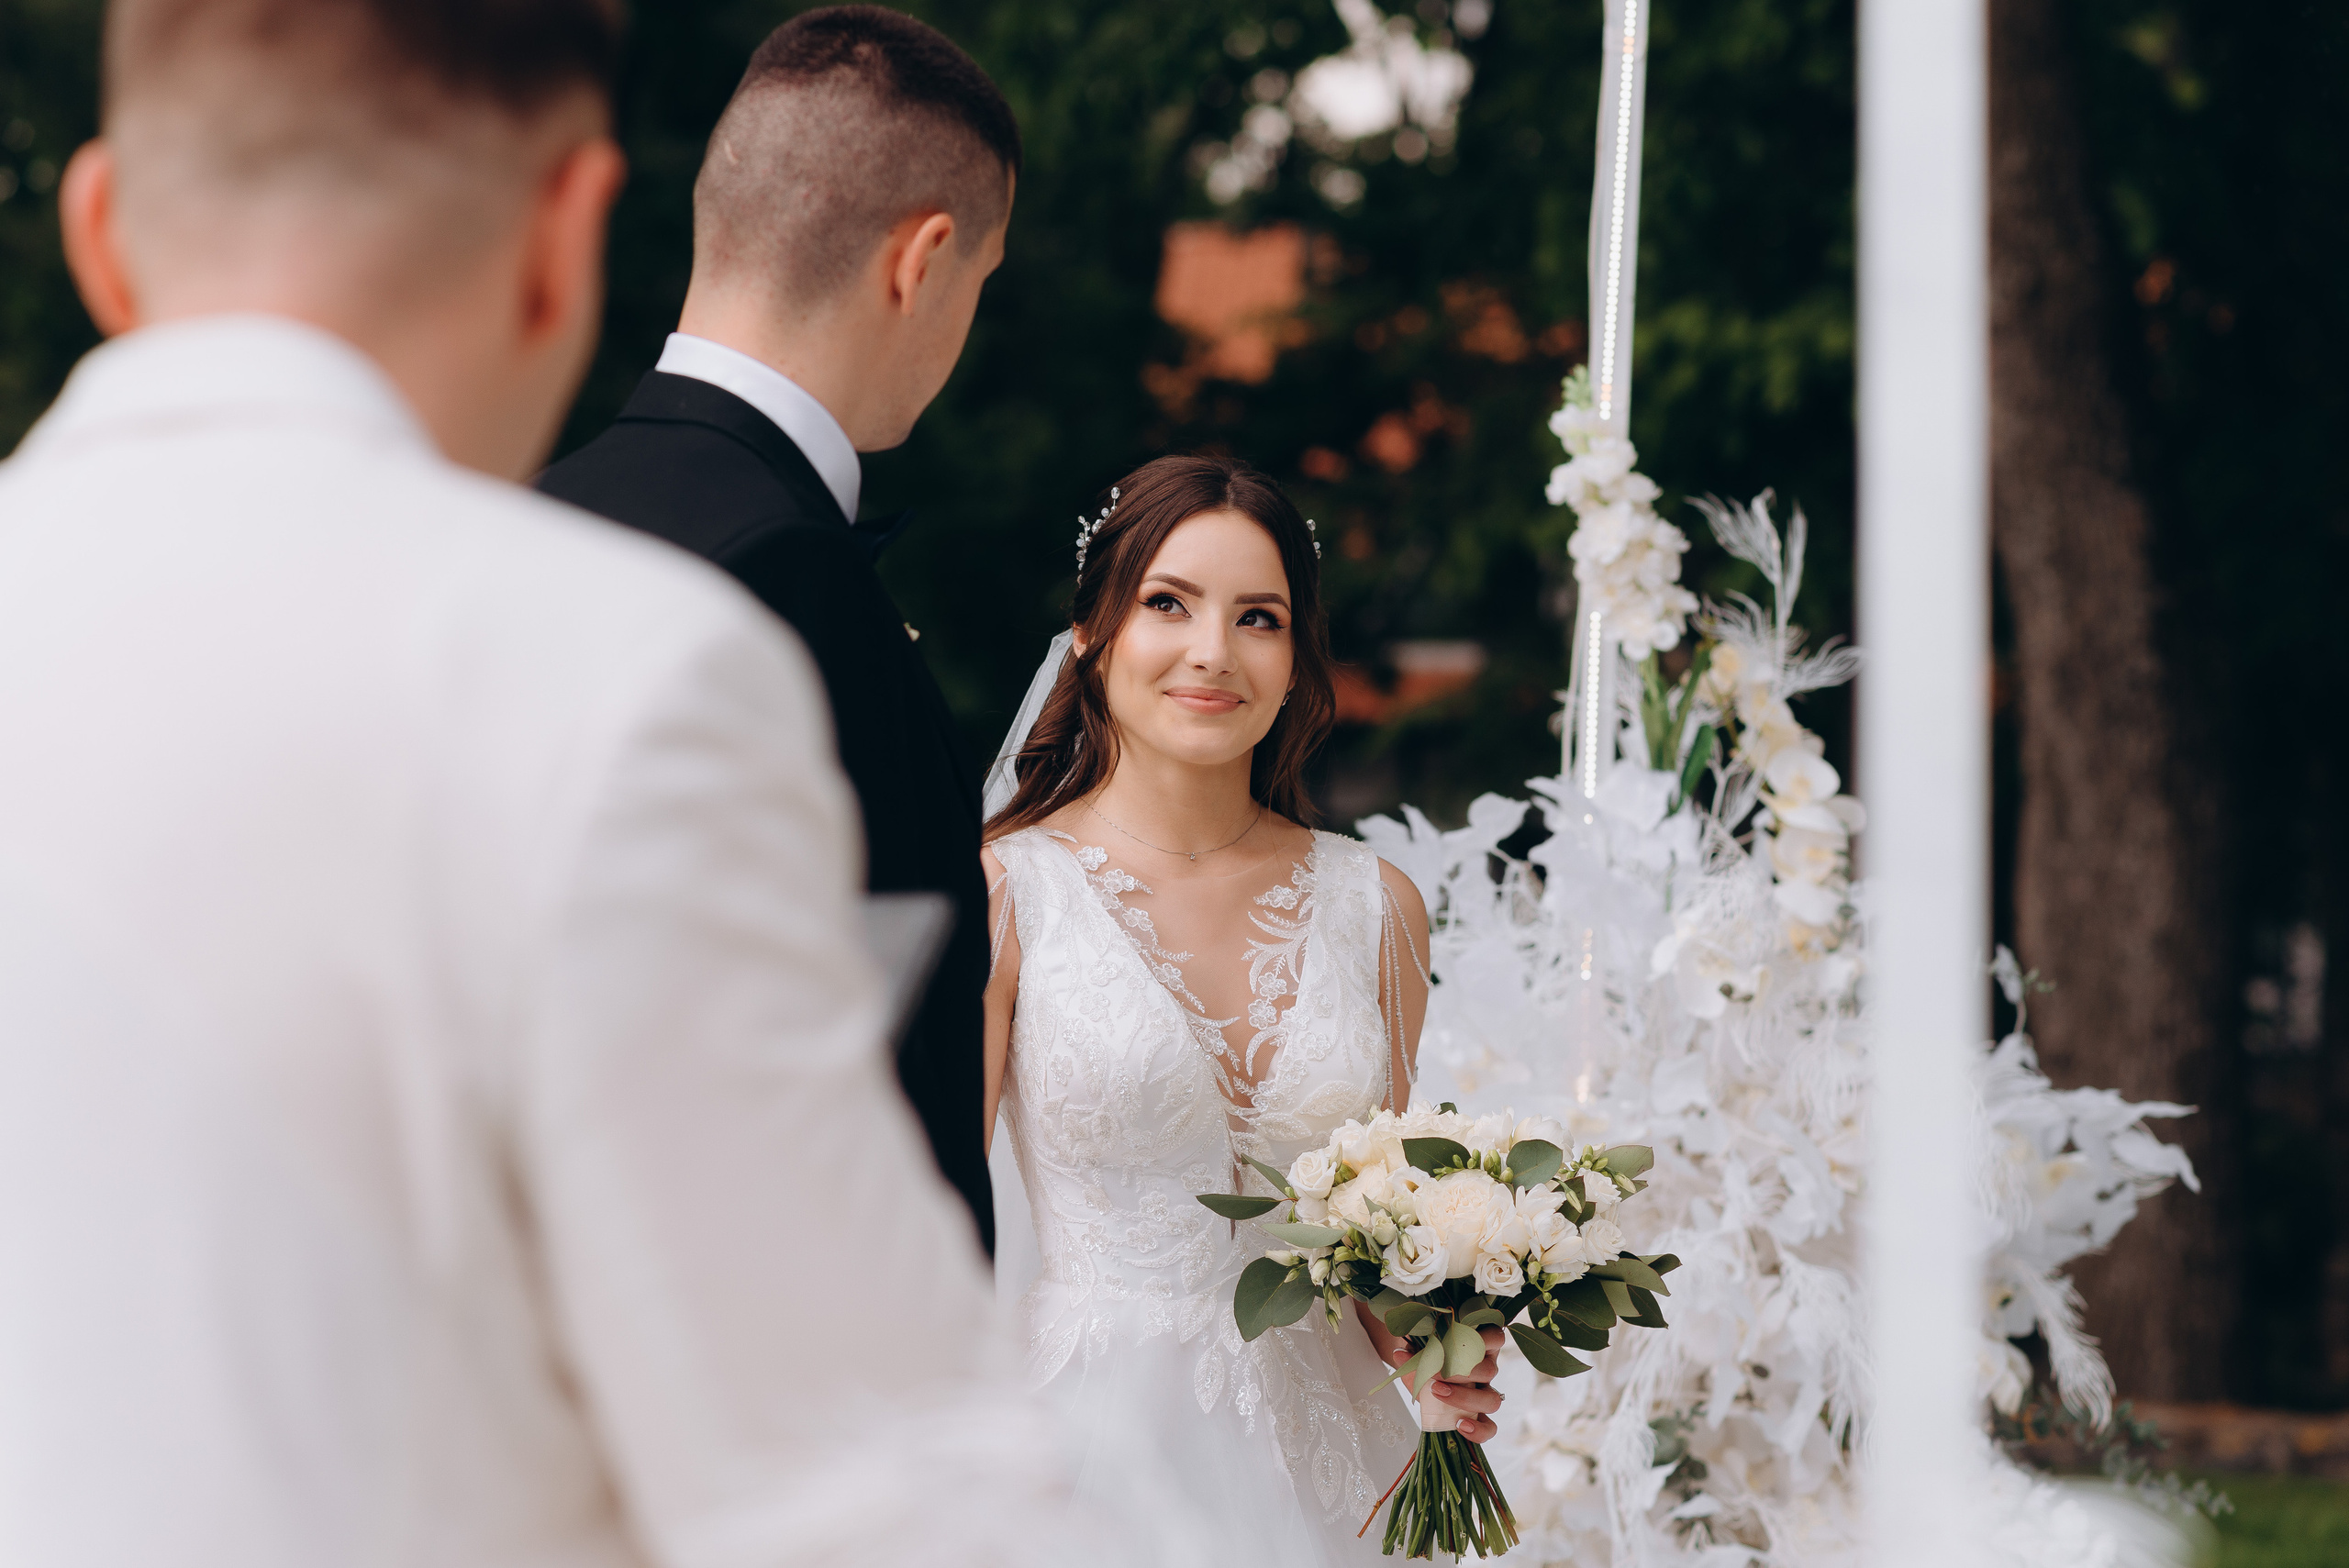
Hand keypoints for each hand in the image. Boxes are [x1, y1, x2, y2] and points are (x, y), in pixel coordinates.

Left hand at [1387, 1326, 1505, 1443]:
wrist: (1423, 1379)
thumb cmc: (1428, 1359)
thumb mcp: (1421, 1353)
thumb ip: (1414, 1352)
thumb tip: (1399, 1354)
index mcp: (1480, 1346)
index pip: (1495, 1337)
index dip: (1481, 1340)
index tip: (1452, 1344)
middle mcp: (1488, 1369)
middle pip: (1490, 1371)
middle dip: (1460, 1375)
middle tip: (1435, 1377)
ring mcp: (1486, 1394)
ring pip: (1493, 1400)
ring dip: (1465, 1399)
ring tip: (1438, 1395)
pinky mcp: (1482, 1417)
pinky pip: (1489, 1428)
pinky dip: (1477, 1430)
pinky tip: (1459, 1425)